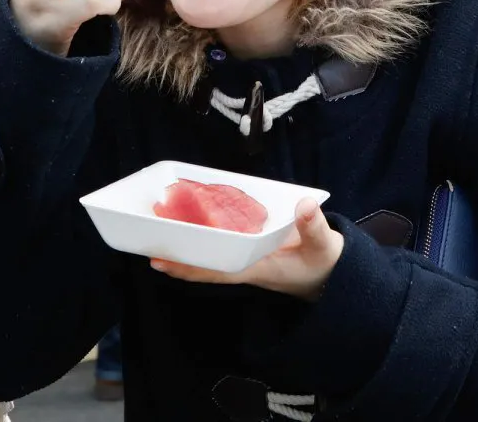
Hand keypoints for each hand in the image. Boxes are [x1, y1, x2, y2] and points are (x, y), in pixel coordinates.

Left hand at [151, 198, 344, 299]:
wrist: (329, 273)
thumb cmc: (324, 262)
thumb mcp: (323, 246)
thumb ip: (315, 226)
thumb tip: (305, 204)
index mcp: (258, 266)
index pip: (219, 270)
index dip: (191, 268)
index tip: (164, 263)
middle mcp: (245, 263)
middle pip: (205, 264)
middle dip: (179, 257)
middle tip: (147, 248)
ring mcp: (245, 256)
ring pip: (210, 254)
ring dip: (185, 246)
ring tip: (156, 234)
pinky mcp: (248, 248)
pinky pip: (220, 244)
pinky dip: (202, 235)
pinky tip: (186, 223)